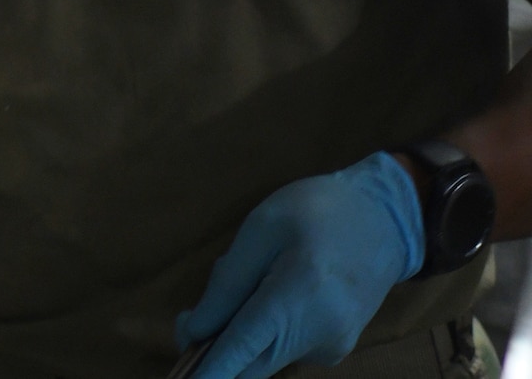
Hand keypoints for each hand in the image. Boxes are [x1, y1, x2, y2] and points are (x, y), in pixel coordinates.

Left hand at [177, 153, 424, 378]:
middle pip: (251, 366)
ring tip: (258, 280)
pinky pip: (282, 349)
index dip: (211, 371)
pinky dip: (263, 331)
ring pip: (264, 357)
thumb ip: (227, 283)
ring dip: (241, 334)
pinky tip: (277, 291)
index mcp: (298, 295)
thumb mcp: (261, 228)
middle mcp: (319, 335)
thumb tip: (196, 329)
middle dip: (214, 353)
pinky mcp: (333, 351)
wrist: (384, 221)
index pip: (244, 348)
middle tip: (190, 319)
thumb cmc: (316, 211)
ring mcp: (331, 349)